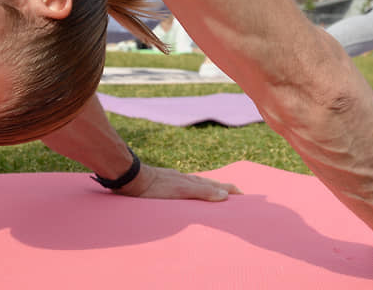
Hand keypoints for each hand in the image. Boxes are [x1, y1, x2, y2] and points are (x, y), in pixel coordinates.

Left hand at [115, 163, 241, 200]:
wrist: (131, 177)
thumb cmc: (155, 186)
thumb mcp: (182, 191)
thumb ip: (202, 192)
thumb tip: (225, 195)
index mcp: (190, 182)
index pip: (214, 185)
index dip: (228, 189)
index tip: (242, 193)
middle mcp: (184, 179)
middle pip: (207, 183)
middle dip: (221, 187)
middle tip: (234, 191)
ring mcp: (173, 180)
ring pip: (194, 183)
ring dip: (206, 187)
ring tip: (214, 190)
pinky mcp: (162, 182)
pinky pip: (182, 185)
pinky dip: (190, 188)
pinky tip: (184, 190)